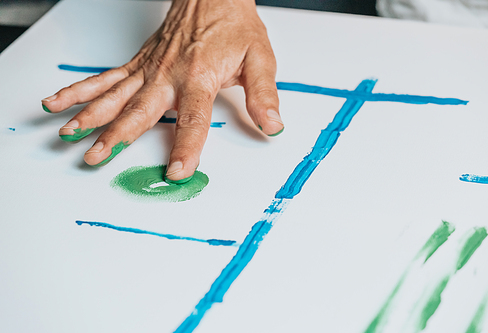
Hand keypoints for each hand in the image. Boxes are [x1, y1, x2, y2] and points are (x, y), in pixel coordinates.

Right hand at [42, 0, 282, 181]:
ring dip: (89, 115)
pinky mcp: (139, 63)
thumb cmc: (234, 25)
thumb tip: (272, 125)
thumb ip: (263, 95)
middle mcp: (168, 74)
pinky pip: (106, 78)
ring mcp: (149, 68)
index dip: (185, 147)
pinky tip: (62, 101)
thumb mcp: (259, 58)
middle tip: (95, 157)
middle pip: (138, 110)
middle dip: (115, 136)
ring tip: (68, 134)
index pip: (192, 119)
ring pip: (114, 94)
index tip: (177, 171)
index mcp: (199, 76)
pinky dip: (82, 90)